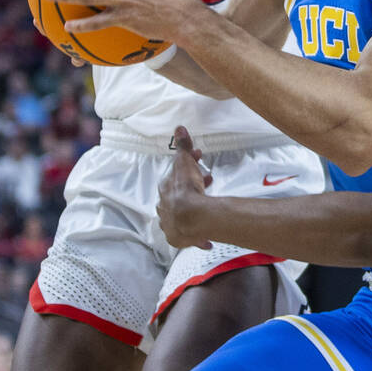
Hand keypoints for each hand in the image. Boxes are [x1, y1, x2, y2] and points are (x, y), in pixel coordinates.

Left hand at [156, 125, 212, 248]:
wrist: (191, 217)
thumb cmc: (187, 189)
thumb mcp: (185, 162)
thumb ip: (182, 146)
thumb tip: (179, 128)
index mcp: (166, 190)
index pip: (176, 179)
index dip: (189, 174)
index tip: (202, 172)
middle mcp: (164, 208)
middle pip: (178, 199)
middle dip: (192, 194)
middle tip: (207, 188)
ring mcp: (170, 224)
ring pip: (180, 219)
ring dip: (192, 216)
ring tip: (206, 214)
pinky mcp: (178, 239)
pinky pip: (188, 238)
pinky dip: (197, 239)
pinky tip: (205, 242)